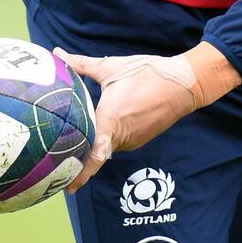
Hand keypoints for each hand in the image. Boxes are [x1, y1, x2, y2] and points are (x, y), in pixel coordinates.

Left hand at [57, 50, 199, 193]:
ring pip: (109, 145)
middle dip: (81, 155)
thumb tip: (57, 54)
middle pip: (96, 151)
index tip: (67, 188)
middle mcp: (122, 136)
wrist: (184, 83)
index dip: (80, 174)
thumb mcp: (111, 67)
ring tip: (80, 136)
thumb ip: (81, 65)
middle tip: (61, 158)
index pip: (93, 156)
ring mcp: (134, 139)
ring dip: (97, 142)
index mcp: (110, 120)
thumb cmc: (148, 73)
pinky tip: (107, 125)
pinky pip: (121, 140)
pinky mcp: (142, 137)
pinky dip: (111, 136)